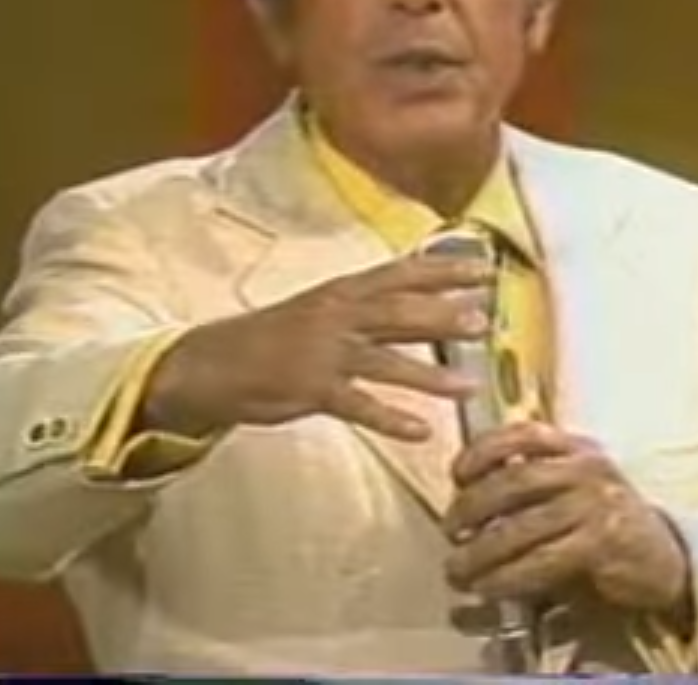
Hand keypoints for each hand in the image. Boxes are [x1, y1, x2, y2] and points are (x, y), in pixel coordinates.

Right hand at [141, 254, 493, 440]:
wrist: (212, 362)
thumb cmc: (275, 335)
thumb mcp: (323, 307)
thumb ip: (371, 304)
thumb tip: (426, 301)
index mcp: (343, 291)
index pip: (401, 272)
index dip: (444, 270)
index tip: (485, 268)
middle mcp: (337, 315)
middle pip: (399, 311)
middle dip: (444, 314)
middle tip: (486, 320)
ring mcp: (324, 353)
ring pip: (386, 361)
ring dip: (430, 375)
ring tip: (469, 386)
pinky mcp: (311, 390)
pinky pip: (358, 405)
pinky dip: (391, 419)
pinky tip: (422, 430)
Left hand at [442, 422, 692, 619]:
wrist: (663, 559)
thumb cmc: (606, 525)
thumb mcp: (575, 489)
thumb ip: (533, 484)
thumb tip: (466, 500)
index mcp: (578, 448)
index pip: (523, 434)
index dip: (483, 451)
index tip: (457, 475)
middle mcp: (588, 468)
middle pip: (515, 481)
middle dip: (472, 507)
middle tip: (450, 532)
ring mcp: (597, 504)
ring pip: (523, 526)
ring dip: (481, 552)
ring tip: (458, 570)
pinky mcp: (602, 542)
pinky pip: (542, 560)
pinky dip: (508, 576)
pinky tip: (489, 586)